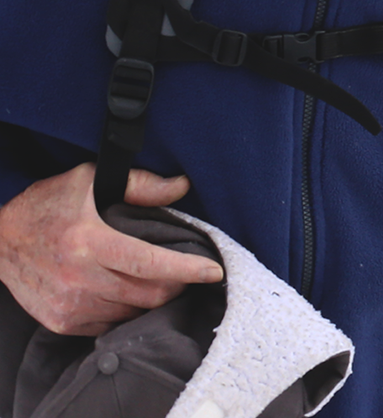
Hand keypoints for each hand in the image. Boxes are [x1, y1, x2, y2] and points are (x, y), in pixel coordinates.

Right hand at [0, 165, 223, 335]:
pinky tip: (131, 293)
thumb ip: (139, 184)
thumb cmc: (47, 204)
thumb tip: (182, 186)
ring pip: (132, 312)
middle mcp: (78, 279)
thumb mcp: (89, 180)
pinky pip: (109, 324)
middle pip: (148, 294)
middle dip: (178, 285)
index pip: (151, 263)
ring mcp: (68, 304)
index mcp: (89, 242)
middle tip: (190, 273)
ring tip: (161, 281)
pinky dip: (128, 311)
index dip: (188, 269)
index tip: (214, 271)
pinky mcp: (60, 321)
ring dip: (153, 300)